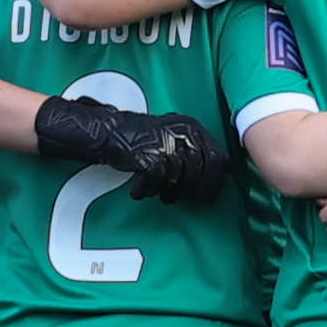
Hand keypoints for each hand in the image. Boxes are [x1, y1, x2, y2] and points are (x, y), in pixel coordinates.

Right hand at [33, 94, 226, 205]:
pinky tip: (139, 189)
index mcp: (192, 128)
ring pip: (180, 181)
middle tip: (184, 198)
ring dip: (170, 192)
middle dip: (196, 191)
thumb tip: (218, 176)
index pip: (218, 159)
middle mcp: (183, 134)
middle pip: (202, 173)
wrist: (108, 132)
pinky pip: (156, 184)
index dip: (214, 181)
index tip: (207, 195)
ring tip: (159, 192)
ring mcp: (166, 146)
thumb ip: (195, 151)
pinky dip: (146, 191)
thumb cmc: (142, 139)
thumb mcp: (175, 136)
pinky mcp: (149, 158)